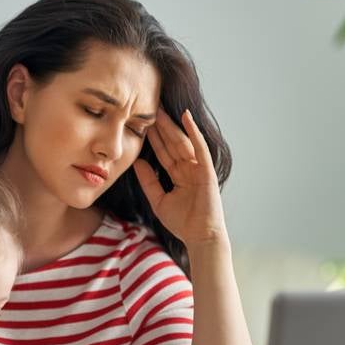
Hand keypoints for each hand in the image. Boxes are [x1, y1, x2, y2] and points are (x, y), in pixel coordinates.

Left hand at [134, 109, 228, 247]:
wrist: (199, 237)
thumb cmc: (183, 222)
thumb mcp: (158, 200)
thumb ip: (148, 181)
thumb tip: (137, 162)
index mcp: (179, 175)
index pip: (163, 152)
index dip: (153, 138)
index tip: (141, 122)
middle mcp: (189, 168)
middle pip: (172, 143)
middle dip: (160, 126)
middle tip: (149, 107)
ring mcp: (198, 168)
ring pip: (183, 142)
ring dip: (172, 125)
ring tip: (160, 109)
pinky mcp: (206, 170)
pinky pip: (199, 147)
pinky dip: (193, 132)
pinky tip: (186, 117)